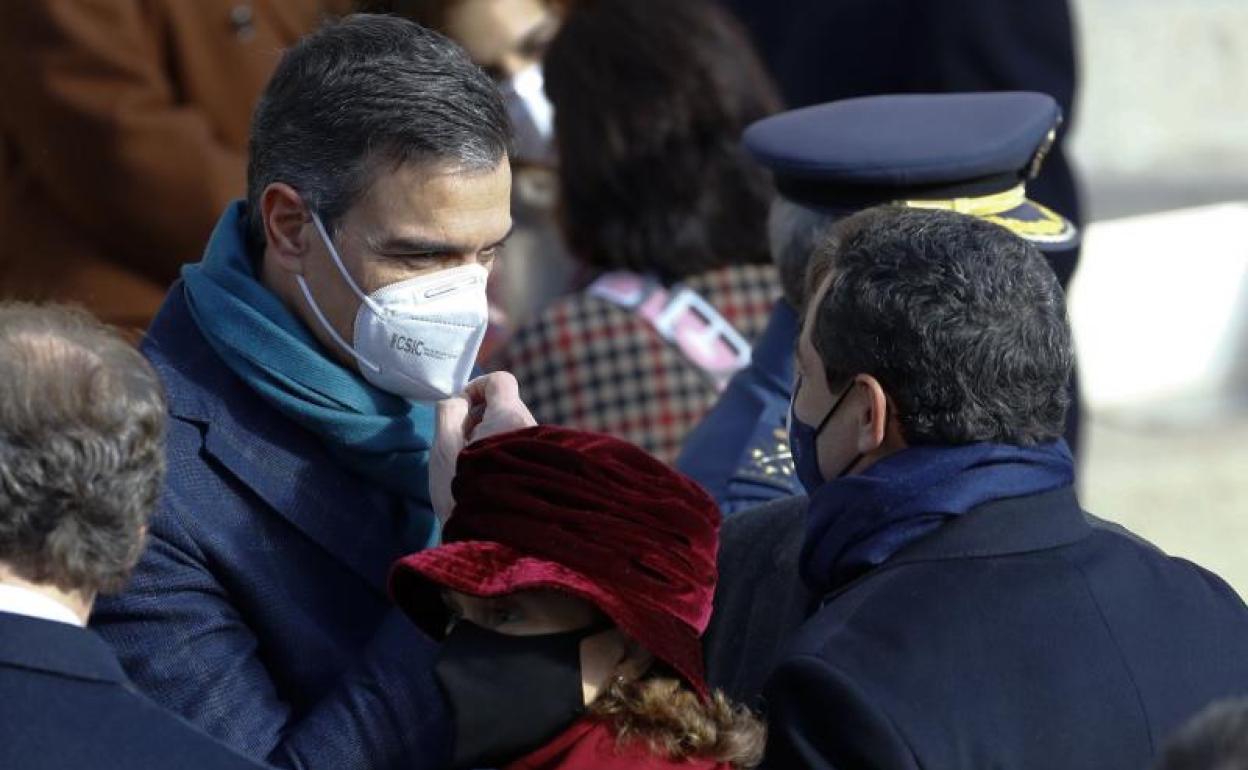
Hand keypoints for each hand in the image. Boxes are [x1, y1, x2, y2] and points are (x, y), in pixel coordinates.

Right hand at [430, 372, 535, 521]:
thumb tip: (459, 400)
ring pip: (514, 429)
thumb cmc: (462, 493)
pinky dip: (505, 455)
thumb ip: (448, 411)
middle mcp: (533, 429)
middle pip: (507, 405)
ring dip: (491, 438)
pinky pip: (523, 449)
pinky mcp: (545, 470)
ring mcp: (542, 450)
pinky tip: (489, 478)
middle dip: (480, 417)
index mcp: (509, 417)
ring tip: (473, 466)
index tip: (461, 409)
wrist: (494, 539)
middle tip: (460, 443)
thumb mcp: (443, 448)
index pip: (501, 381)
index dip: (477, 387)